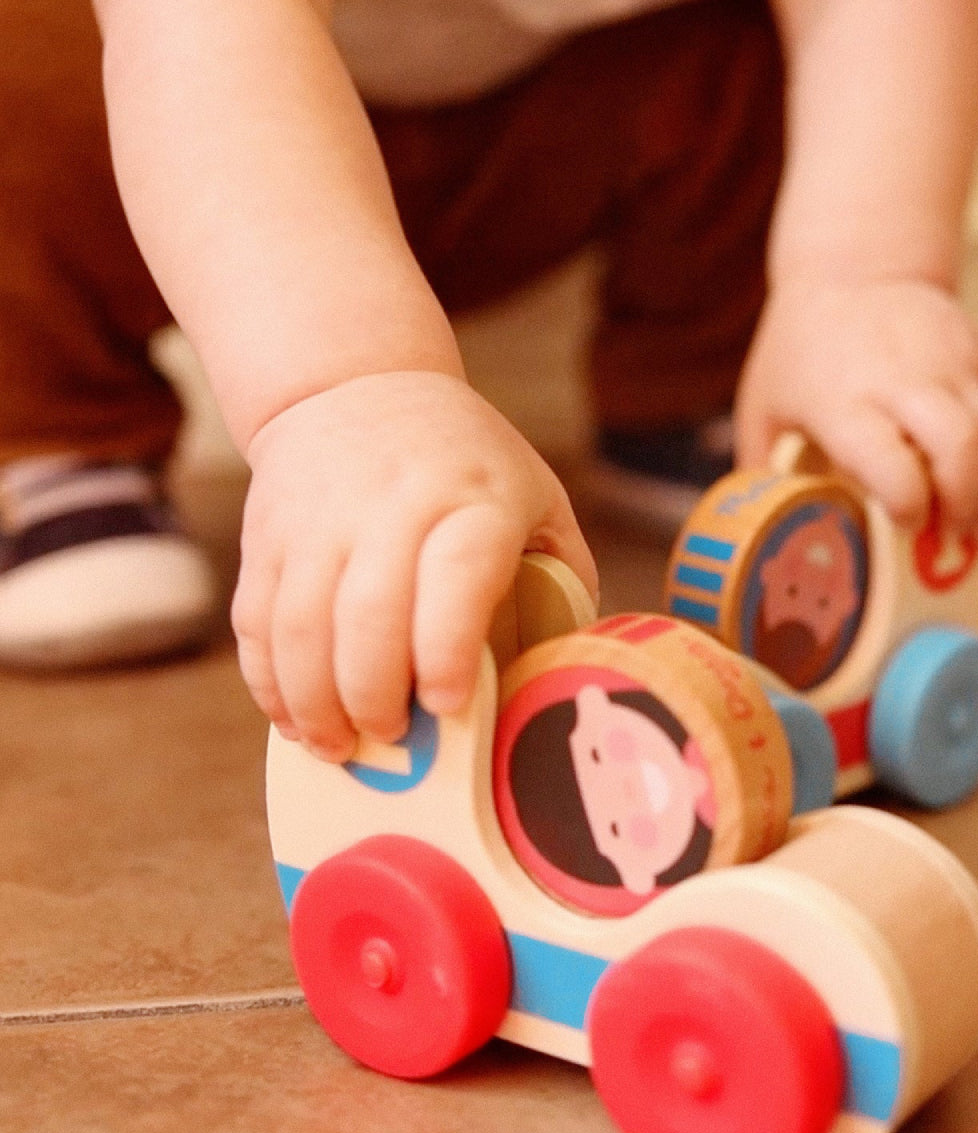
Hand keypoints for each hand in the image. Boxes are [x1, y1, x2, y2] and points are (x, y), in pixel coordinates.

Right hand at [231, 371, 596, 761]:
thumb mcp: (534, 496)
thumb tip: (566, 669)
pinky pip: (257, 620)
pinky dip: (268, 681)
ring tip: (339, 746)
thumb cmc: (466, 461)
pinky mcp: (268, 535)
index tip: (446, 705)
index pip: (457, 574)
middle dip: (375, 696)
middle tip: (393, 737)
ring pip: (301, 626)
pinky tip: (293, 716)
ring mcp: (320, 518)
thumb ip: (562, 574)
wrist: (358, 386)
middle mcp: (391, 503)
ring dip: (315, 703)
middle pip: (369, 615)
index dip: (446, 649)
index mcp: (473, 498)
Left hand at [734, 275, 977, 540]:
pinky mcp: (977, 362)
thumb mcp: (763, 406)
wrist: (854, 269)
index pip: (891, 460)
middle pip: (958, 448)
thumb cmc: (799, 352)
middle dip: (963, 506)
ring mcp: (947, 368)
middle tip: (947, 542)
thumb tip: (762, 535)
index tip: (905, 527)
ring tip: (974, 535)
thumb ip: (763, 471)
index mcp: (842, 400)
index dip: (908, 503)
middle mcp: (902, 381)